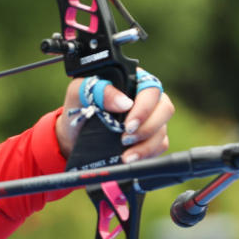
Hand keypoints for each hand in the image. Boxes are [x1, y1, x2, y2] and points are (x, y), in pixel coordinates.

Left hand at [54, 76, 173, 162]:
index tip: (127, 125)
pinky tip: (130, 158)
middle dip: (147, 128)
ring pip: (162, 130)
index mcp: (133, 80)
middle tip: (125, 139)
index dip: (144, 108)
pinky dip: (147, 154)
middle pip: (165, 109)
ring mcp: (151, 118)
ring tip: (126, 155)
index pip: (151, 90)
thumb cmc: (79, 106)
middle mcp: (146, 98)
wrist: (73, 133)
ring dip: (146, 146)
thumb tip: (124, 103)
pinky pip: (160, 145)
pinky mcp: (151, 136)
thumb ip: (100, 90)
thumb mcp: (80, 92)